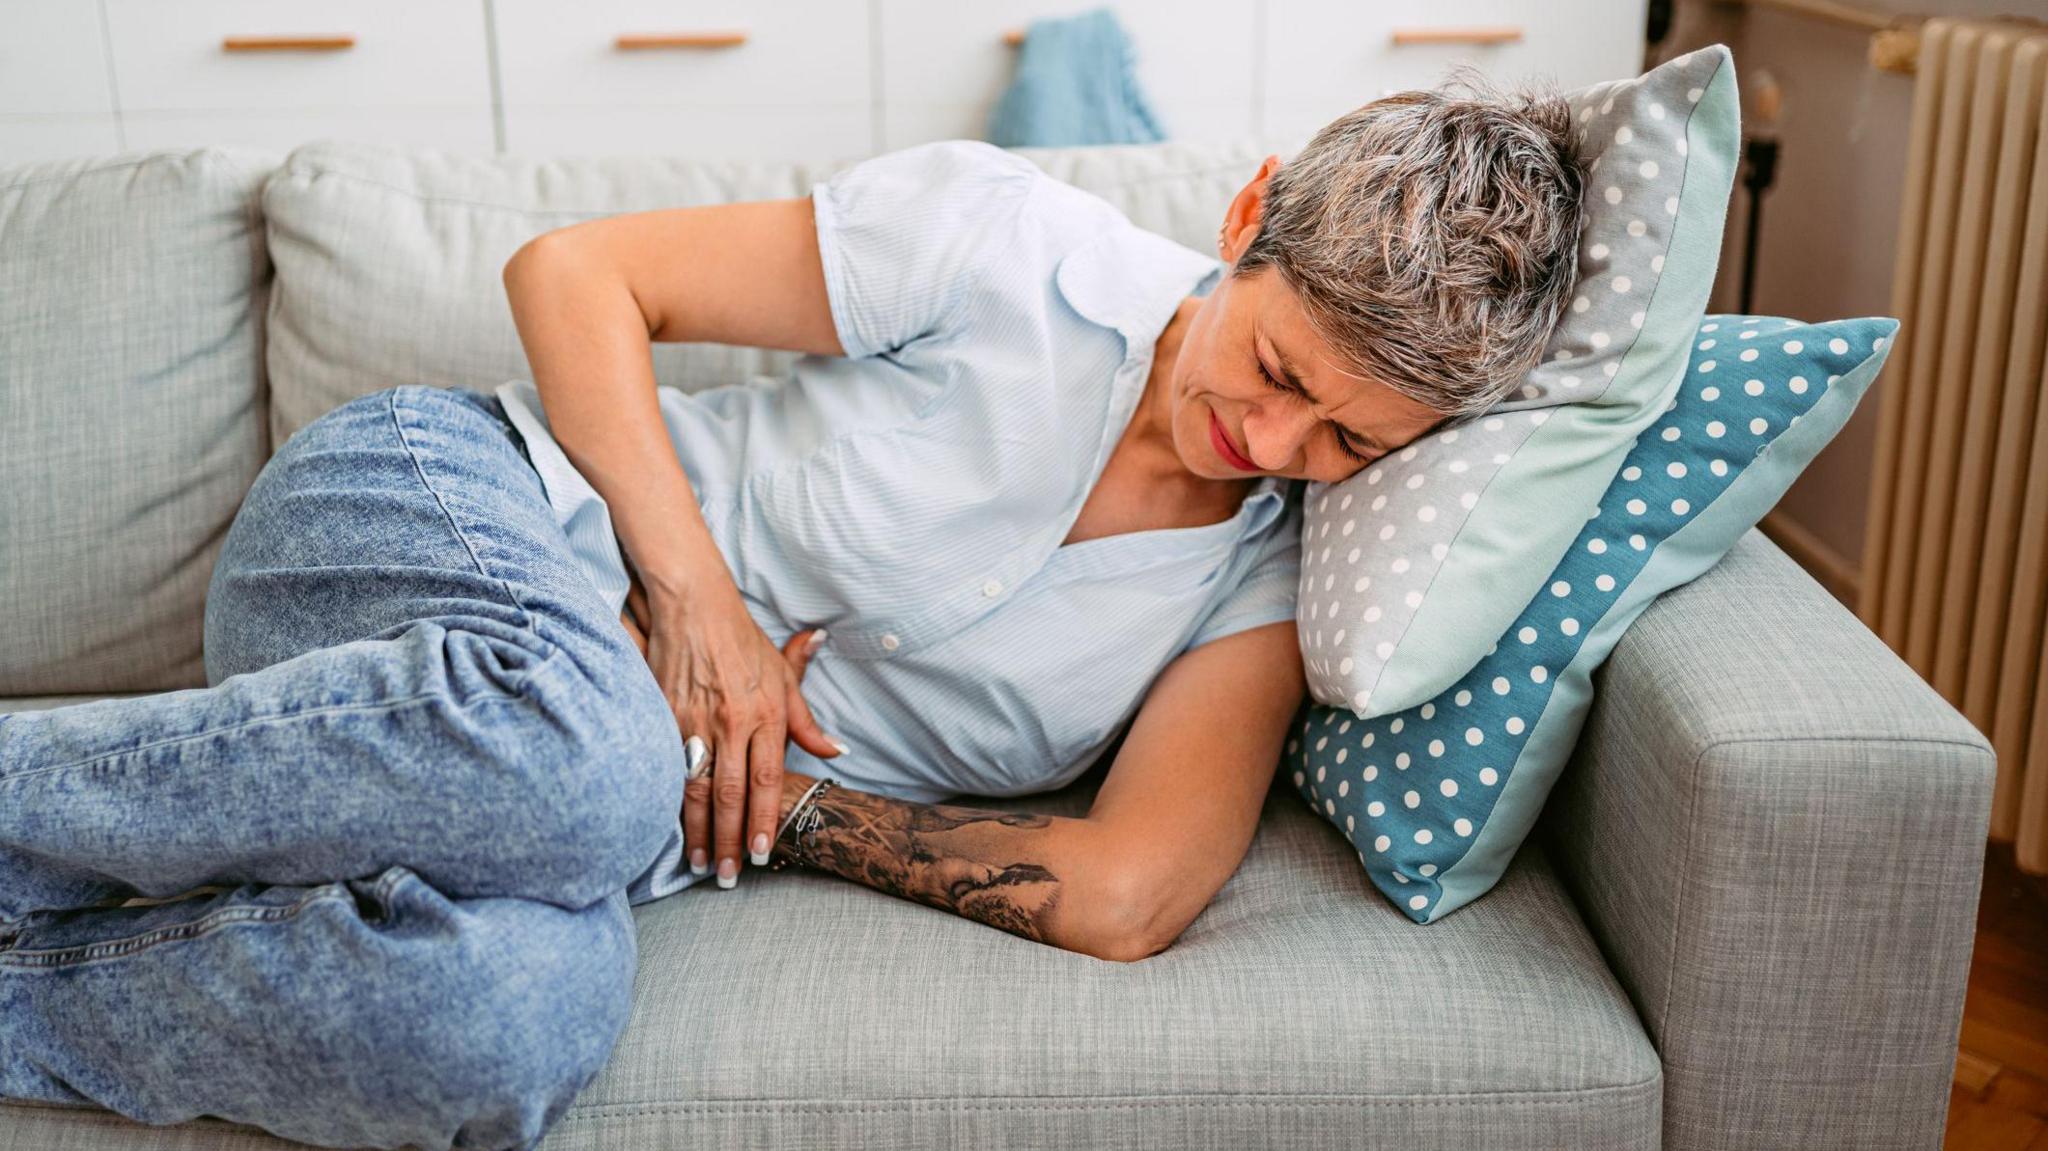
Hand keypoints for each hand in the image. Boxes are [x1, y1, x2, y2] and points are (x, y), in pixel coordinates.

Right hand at [619, 558, 845, 888]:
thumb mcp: (783, 678)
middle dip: (731, 839)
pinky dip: (670, 802)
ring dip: (699, 831)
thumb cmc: (742, 643)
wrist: (693, 606)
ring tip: (703, 863)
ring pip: (695, 788)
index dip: (764, 819)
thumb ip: (806, 722)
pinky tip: (671, 828)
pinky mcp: (663, 714)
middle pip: (731, 794)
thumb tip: (836, 752)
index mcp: (764, 714)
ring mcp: (693, 720)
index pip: (767, 779)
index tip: (762, 852)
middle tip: (730, 875)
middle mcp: (730, 721)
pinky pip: (667, 767)